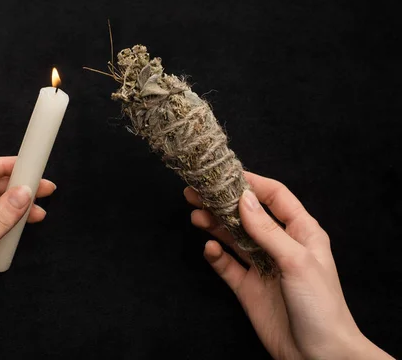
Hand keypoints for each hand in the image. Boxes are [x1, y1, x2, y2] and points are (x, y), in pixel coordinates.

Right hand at [184, 172, 392, 359]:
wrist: (319, 356)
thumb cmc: (321, 306)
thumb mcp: (297, 261)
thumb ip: (268, 230)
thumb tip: (244, 198)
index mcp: (301, 233)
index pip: (275, 197)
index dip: (252, 183)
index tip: (225, 174)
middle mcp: (279, 245)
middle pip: (247, 215)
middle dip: (222, 202)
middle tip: (195, 192)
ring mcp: (262, 266)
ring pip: (233, 237)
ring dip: (214, 225)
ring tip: (196, 215)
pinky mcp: (248, 287)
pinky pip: (227, 265)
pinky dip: (216, 255)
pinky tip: (209, 248)